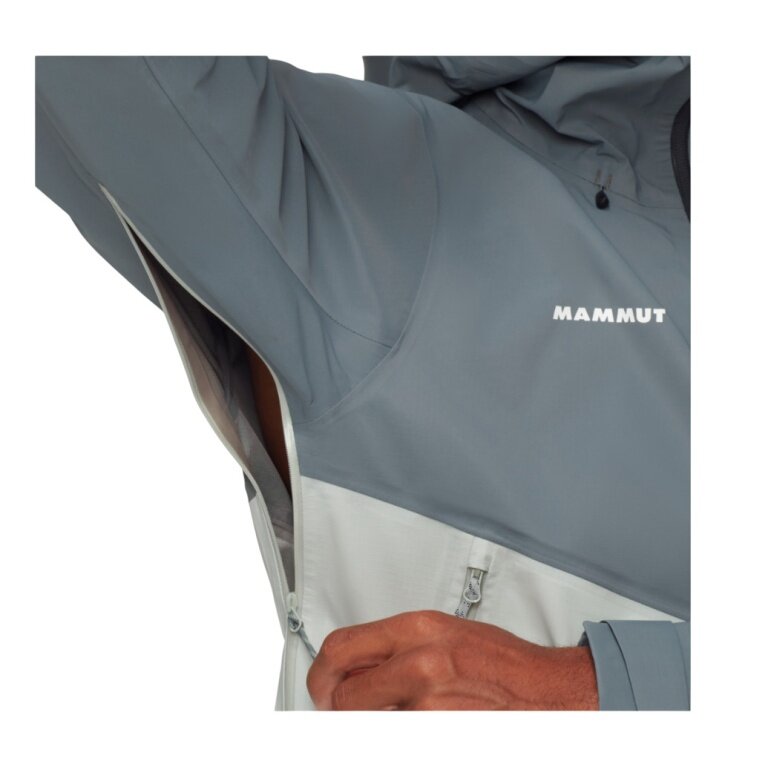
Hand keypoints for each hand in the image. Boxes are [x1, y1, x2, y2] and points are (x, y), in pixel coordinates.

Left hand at [306, 609, 598, 709]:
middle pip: (342, 694)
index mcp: (418, 630)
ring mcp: (428, 706)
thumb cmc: (502, 663)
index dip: (322, 672)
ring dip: (371, 720)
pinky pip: (397, 735)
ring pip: (367, 721)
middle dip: (336, 706)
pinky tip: (419, 719)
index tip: (322, 683)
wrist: (547, 693)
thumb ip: (396, 647)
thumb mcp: (443, 634)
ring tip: (396, 710)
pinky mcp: (437, 735)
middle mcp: (419, 664)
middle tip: (340, 708)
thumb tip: (357, 664)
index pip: (341, 648)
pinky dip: (398, 730)